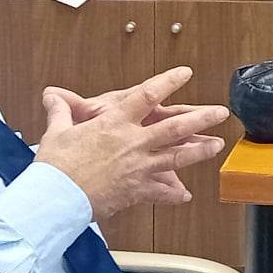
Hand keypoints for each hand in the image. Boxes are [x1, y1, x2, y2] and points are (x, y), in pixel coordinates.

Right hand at [34, 67, 230, 222]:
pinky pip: (161, 192)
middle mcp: (132, 143)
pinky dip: (174, 194)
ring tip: (217, 145)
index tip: (184, 73)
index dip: (168, 82)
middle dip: (201, 118)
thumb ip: (61, 111)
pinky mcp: (137, 191)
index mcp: (114, 123)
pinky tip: (185, 195)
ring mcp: (139, 167)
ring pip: (177, 157)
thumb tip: (52, 95)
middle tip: (220, 112)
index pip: (147, 95)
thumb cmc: (55, 166)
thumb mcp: (57, 132)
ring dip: (200, 151)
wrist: (56, 198)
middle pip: (175, 127)